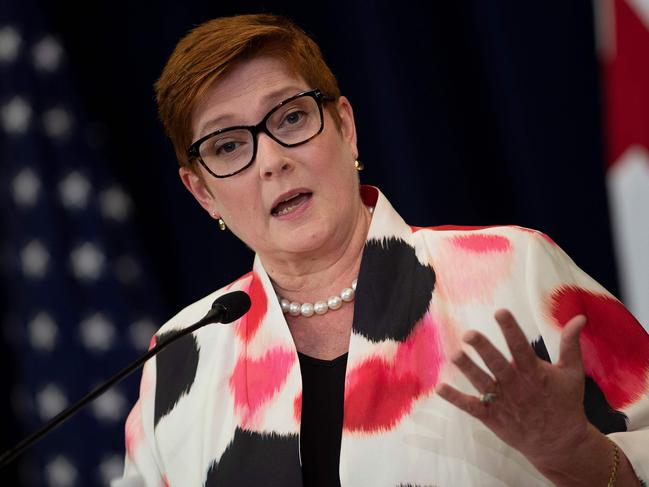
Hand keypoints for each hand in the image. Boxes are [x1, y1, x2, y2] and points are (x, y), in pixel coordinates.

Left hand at [436, 309, 589, 469]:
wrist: (560, 443)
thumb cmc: (565, 403)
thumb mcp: (572, 373)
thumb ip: (571, 344)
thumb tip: (579, 316)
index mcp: (535, 373)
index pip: (521, 347)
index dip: (510, 330)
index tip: (500, 312)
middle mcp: (516, 386)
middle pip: (498, 365)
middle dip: (483, 349)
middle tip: (469, 334)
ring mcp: (503, 403)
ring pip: (482, 383)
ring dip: (468, 369)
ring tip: (455, 355)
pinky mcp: (493, 418)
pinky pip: (472, 407)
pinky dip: (456, 398)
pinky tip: (441, 388)